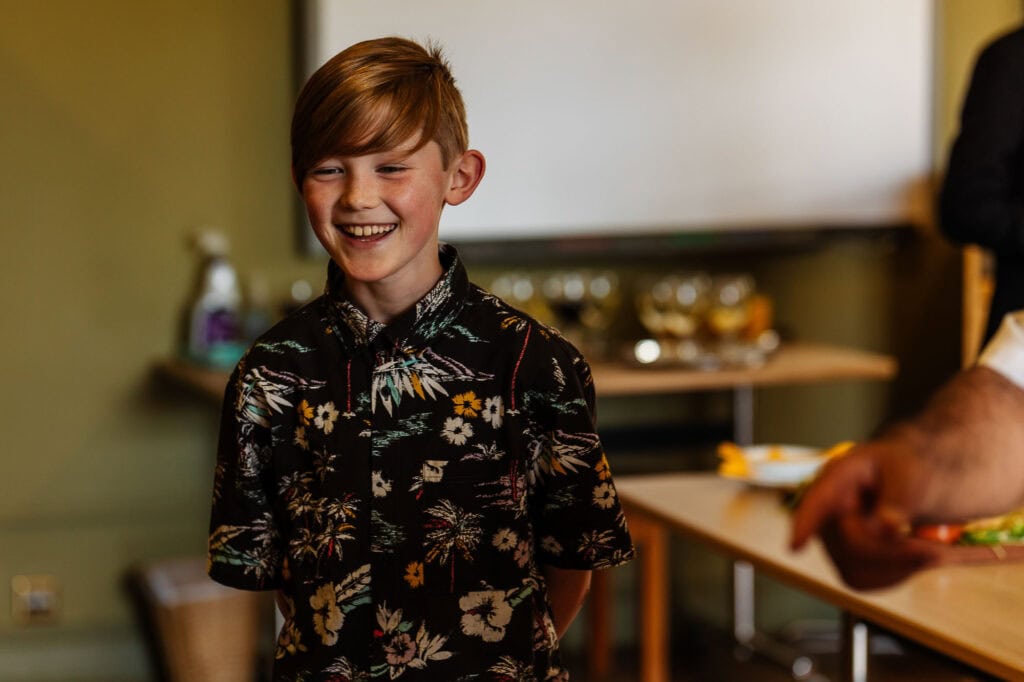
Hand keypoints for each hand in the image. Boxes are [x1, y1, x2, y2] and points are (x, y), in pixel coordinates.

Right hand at [790, 439, 942, 589]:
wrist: (910, 484)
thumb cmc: (904, 470)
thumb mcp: (909, 473)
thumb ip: (901, 498)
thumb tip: (887, 528)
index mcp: (839, 477)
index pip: (818, 501)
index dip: (805, 523)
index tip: (796, 546)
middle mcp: (827, 510)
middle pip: (848, 545)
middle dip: (893, 553)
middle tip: (933, 550)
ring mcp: (833, 538)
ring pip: (854, 570)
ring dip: (897, 567)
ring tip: (929, 549)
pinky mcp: (845, 560)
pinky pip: (863, 580)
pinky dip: (894, 575)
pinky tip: (911, 558)